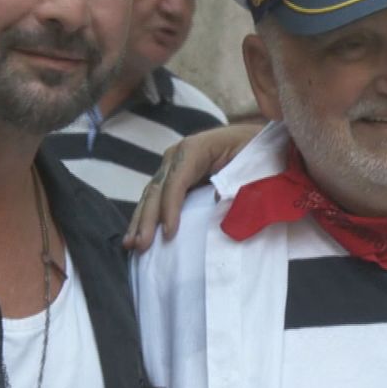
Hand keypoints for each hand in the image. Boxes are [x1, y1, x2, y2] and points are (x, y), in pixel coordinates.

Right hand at [125, 123, 265, 250]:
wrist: (252, 142)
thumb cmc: (255, 153)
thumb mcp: (251, 163)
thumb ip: (236, 182)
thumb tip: (215, 202)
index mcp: (197, 147)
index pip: (177, 179)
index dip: (171, 207)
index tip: (169, 234)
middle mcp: (178, 154)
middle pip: (158, 188)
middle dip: (148, 218)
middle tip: (141, 245)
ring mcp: (172, 166)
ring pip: (151, 195)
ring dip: (140, 221)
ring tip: (132, 245)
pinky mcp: (172, 178)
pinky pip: (155, 199)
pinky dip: (145, 217)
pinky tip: (135, 236)